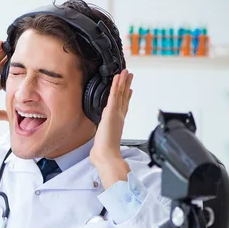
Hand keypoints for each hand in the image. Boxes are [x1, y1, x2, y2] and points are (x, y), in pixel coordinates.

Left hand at [90, 69, 133, 187]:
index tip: (130, 90)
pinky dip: (116, 85)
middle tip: (130, 76)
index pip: (123, 106)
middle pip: (124, 97)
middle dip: (127, 86)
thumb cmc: (105, 152)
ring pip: (120, 94)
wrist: (107, 155)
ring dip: (122, 82)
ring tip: (126, 72)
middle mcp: (118, 116)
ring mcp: (116, 113)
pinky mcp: (111, 112)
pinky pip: (114, 95)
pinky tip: (117, 77)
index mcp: (117, 123)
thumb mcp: (103, 143)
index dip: (127, 97)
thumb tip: (97, 147)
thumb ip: (102, 142)